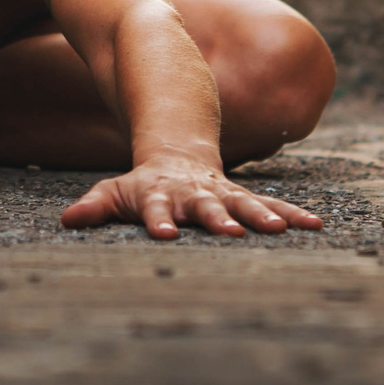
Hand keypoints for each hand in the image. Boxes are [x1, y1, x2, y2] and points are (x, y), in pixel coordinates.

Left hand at [60, 155, 322, 240]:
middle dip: (219, 219)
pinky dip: (293, 215)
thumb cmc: (143, 184)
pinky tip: (316, 226)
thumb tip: (67, 220)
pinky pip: (272, 206)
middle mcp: (195, 194)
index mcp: (161, 194)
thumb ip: (95, 206)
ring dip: (263, 216)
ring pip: (246, 203)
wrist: (178, 149)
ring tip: (283, 230)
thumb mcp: (115, 191)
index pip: (157, 208)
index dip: (159, 220)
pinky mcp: (244, 198)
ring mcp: (223, 194)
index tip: (164, 235)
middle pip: (207, 206)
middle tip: (232, 234)